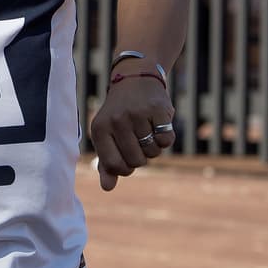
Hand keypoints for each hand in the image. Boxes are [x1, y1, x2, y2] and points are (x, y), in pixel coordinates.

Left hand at [88, 75, 175, 190]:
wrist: (135, 79)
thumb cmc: (119, 115)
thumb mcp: (107, 135)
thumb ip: (106, 163)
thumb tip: (107, 188)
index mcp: (99, 129)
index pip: (114, 166)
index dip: (125, 169)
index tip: (127, 159)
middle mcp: (116, 121)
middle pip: (137, 161)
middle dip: (141, 158)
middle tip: (138, 141)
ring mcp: (137, 114)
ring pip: (153, 152)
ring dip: (154, 148)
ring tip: (147, 131)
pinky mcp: (157, 109)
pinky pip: (167, 141)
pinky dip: (166, 139)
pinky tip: (158, 125)